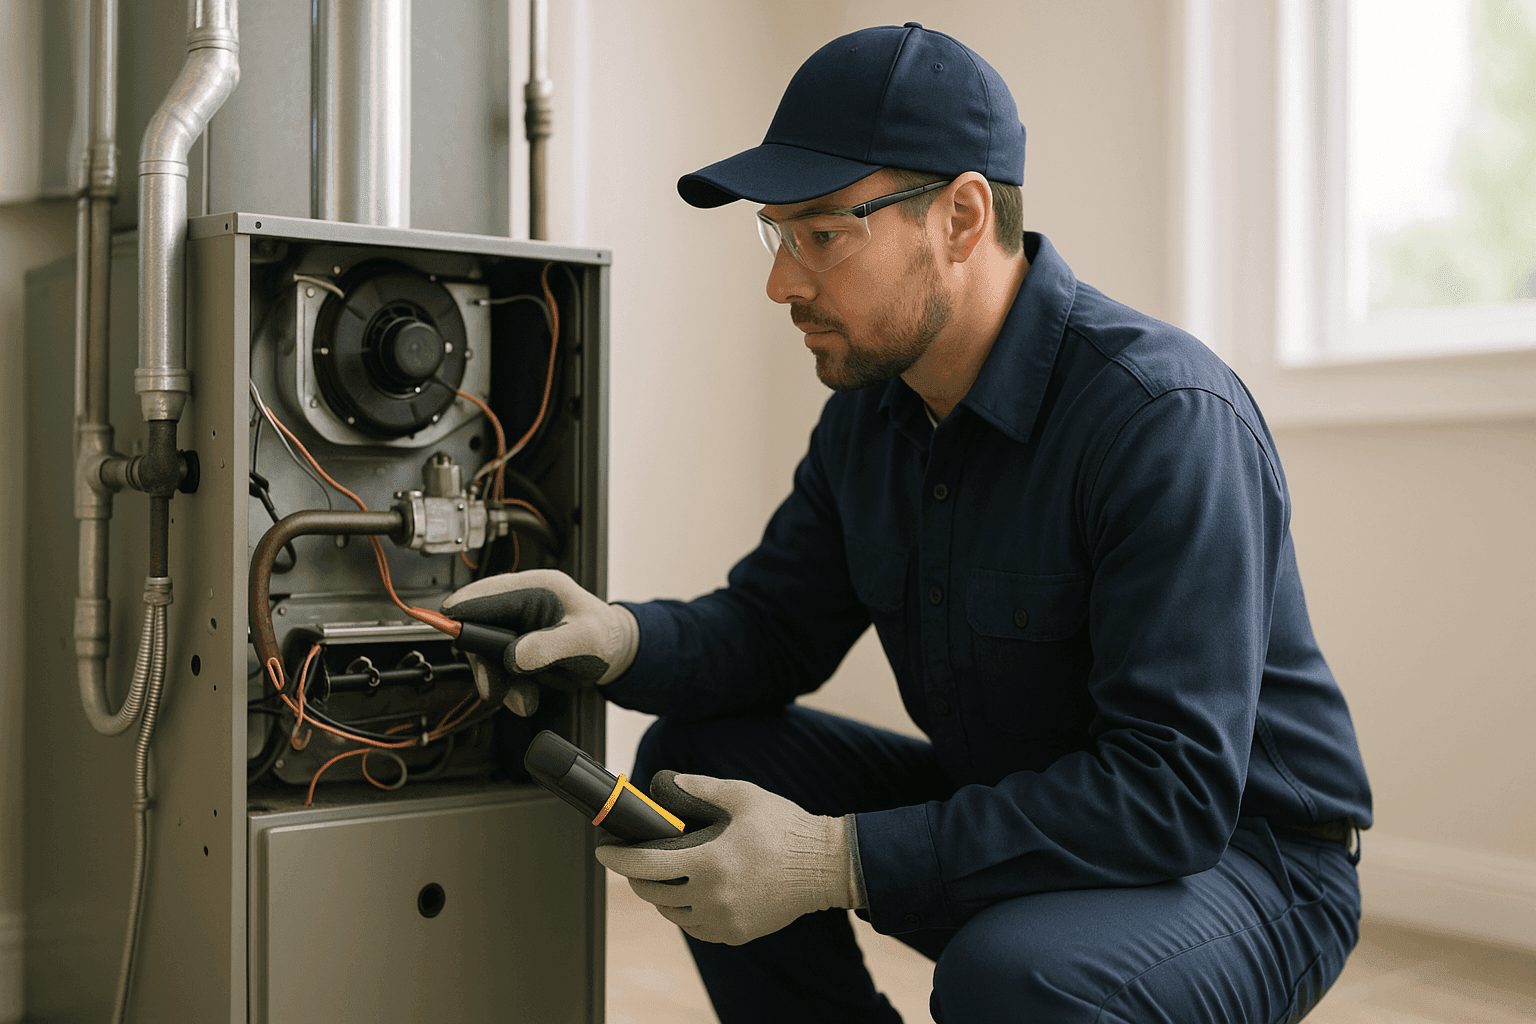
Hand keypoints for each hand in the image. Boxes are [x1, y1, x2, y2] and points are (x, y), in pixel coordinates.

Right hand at [441, 569, 638, 707]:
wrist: (614, 655)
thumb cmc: (604, 637)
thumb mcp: (583, 641)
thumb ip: (549, 647)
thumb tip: (514, 657)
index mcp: (536, 588)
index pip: (485, 595)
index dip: (461, 612)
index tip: (442, 626)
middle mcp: (521, 604)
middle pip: (477, 628)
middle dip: (484, 662)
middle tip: (493, 688)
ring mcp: (516, 627)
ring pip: (486, 656)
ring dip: (500, 682)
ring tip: (525, 700)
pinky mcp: (516, 648)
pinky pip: (499, 671)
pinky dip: (510, 690)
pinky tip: (529, 698)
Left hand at [595, 771, 853, 945]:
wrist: (822, 865)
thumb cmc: (784, 827)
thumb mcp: (741, 796)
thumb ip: (699, 788)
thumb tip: (665, 783)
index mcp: (708, 861)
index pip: (645, 866)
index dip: (618, 859)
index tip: (604, 852)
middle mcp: (712, 896)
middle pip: (652, 892)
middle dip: (636, 875)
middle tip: (636, 859)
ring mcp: (723, 919)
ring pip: (672, 912)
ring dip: (661, 894)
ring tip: (665, 874)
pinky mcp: (735, 933)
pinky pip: (695, 927)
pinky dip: (685, 911)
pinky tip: (691, 893)